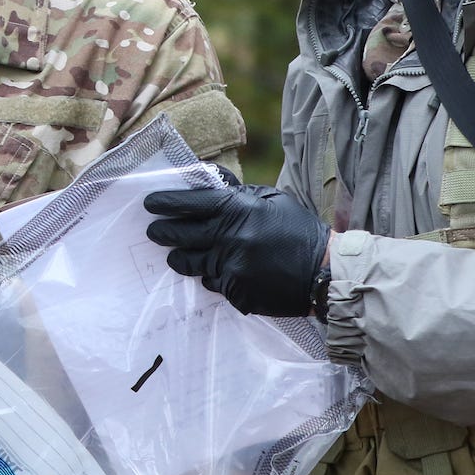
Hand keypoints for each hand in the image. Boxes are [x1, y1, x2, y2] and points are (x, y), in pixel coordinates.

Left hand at [143, 180, 329, 317]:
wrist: (325, 272)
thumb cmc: (299, 231)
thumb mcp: (272, 200)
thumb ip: (238, 193)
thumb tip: (209, 182)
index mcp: (238, 210)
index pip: (190, 204)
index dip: (166, 203)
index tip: (149, 204)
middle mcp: (230, 238)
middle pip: (181, 235)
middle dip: (162, 232)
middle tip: (153, 230)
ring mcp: (231, 268)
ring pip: (193, 264)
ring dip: (182, 258)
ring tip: (176, 254)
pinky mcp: (235, 292)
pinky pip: (213, 284)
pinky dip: (213, 277)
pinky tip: (219, 272)